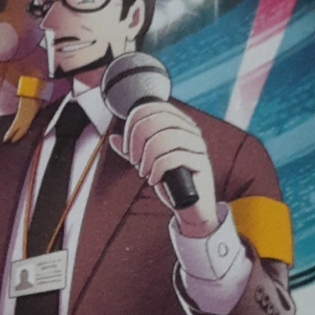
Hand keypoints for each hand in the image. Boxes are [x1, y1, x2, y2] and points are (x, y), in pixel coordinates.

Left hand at [115, 101, 218, 235]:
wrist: (191, 207)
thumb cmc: (170, 183)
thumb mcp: (147, 164)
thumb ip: (132, 151)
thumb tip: (113, 138)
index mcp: (178, 123)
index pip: (152, 108)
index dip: (133, 125)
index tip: (127, 149)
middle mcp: (190, 130)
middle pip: (156, 121)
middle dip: (137, 141)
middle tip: (134, 162)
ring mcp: (197, 145)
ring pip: (165, 138)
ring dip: (147, 157)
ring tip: (143, 172)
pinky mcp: (201, 163)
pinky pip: (174, 158)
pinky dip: (157, 170)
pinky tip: (154, 180)